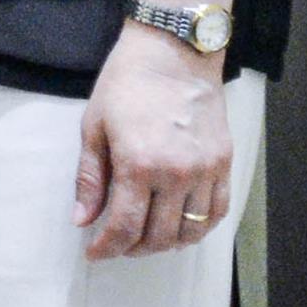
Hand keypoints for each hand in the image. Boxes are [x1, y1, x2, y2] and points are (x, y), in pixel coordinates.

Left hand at [76, 26, 233, 257]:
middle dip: (133, 249)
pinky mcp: (224, 164)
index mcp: (138, 165)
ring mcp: (206, 171)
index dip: (107, 248)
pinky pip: (217, 212)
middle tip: (117, 245)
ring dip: (166, 243)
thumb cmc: (126, 84)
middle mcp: (176, 174)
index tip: (94, 253)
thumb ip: (89, 177)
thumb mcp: (94, 126)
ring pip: (190, 231)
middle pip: (158, 236)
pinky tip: (180, 227)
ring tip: (146, 238)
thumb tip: (82, 219)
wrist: (173, 53)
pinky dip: (199, 228)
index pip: (125, 227)